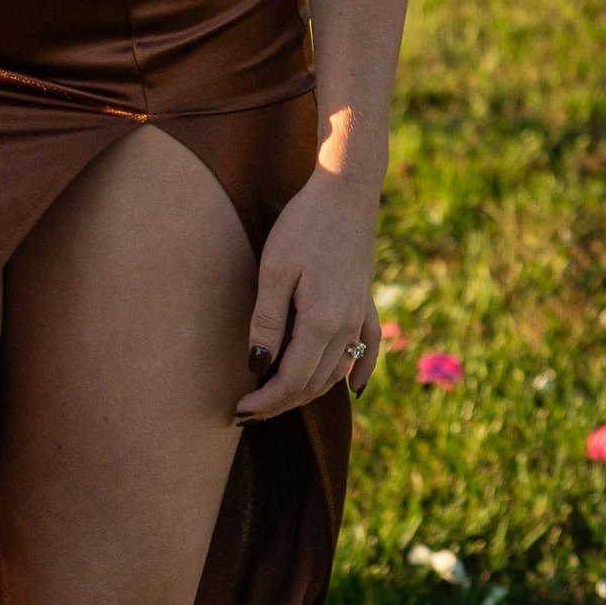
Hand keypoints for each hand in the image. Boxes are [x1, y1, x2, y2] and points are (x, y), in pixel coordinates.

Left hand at [236, 164, 380, 419]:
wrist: (346, 191)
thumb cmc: (303, 225)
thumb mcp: (274, 270)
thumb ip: (268, 321)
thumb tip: (257, 366)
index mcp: (322, 322)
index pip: (291, 380)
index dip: (265, 401)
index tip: (237, 410)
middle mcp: (346, 327)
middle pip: (313, 383)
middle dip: (280, 404)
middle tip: (247, 413)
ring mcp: (360, 316)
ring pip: (336, 372)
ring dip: (307, 392)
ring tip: (277, 400)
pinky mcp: (365, 302)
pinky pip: (368, 349)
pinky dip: (360, 372)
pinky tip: (353, 389)